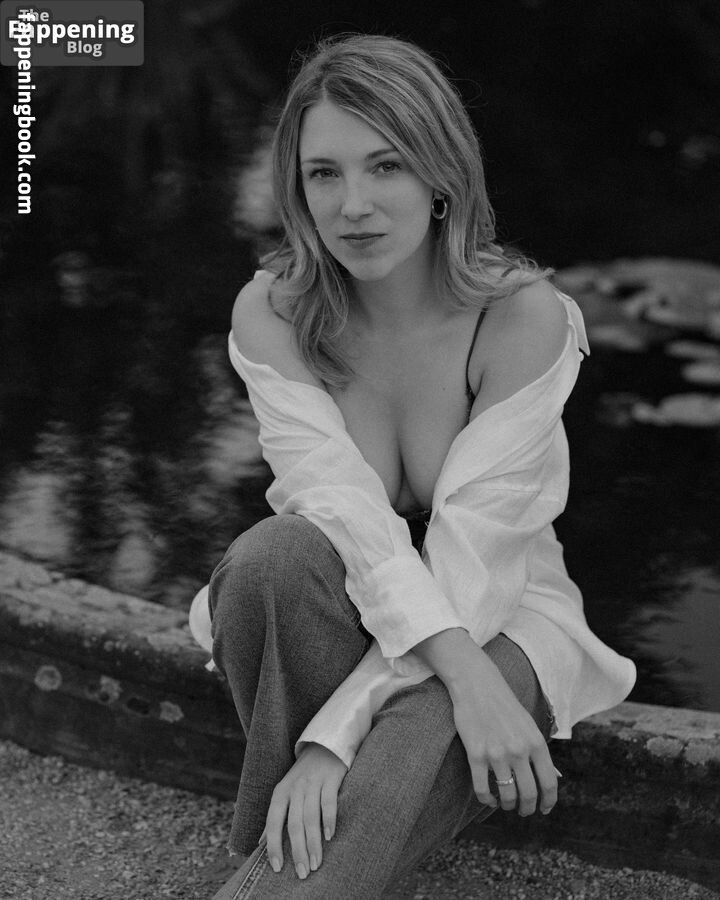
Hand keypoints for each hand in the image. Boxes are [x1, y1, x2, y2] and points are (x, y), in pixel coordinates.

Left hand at [259, 742, 347, 879]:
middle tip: (302, 873)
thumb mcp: (285, 792)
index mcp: (281, 792)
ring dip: (314, 843)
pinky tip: (330, 837)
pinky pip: (329, 802)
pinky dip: (329, 820)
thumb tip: (260, 844)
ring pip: (311, 817)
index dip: (274, 845)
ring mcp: (313, 782)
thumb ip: (275, 817)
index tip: (277, 868)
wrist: (325, 746)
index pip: (273, 822)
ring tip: (316, 863)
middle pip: (294, 824)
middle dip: (298, 851)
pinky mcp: (331, 779)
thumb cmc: (303, 776)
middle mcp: (295, 788)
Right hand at [447, 650, 557, 816]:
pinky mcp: (475, 754)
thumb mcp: (529, 725)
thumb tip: (553, 779)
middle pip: (529, 794)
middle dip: (527, 808)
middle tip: (523, 811)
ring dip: (508, 805)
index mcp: (536, 742)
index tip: (544, 810)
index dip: (548, 802)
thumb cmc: (504, 705)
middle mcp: (518, 750)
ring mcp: (496, 753)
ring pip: (507, 794)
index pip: (549, 783)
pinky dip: (487, 800)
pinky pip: (482, 789)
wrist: (477, 685)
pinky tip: (489, 798)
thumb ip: (539, 752)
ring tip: (506, 804)